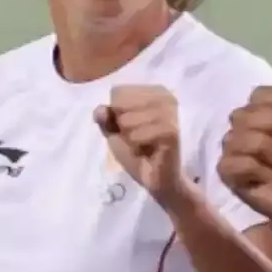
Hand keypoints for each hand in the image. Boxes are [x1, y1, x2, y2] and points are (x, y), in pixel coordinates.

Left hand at [94, 85, 190, 208]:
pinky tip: (148, 151)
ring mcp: (170, 113)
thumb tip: (99, 110)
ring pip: (128, 119)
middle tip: (139, 138)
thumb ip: (106, 119)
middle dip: (122, 125)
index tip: (131, 128)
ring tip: (143, 145)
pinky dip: (136, 145)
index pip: (118, 92)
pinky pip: (137, 134)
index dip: (116, 113)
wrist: (159, 180)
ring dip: (129, 137)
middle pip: (121, 104)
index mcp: (155, 91)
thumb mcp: (116, 134)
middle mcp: (165, 96)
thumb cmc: (139, 154)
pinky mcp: (171, 131)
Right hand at [218, 86, 271, 223]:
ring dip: (271, 152)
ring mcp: (232, 147)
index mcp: (263, 107)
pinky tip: (267, 176)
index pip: (260, 94)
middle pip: (250, 113)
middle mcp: (243, 123)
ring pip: (244, 138)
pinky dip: (258, 170)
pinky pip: (236, 162)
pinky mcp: (227, 171)